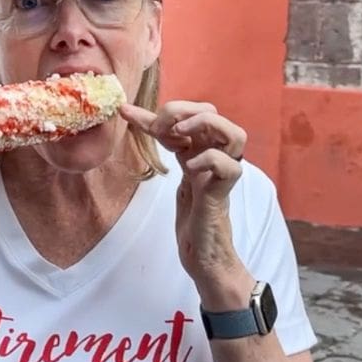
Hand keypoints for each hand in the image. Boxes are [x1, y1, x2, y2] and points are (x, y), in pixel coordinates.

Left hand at [120, 101, 247, 279]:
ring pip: (235, 134)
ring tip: (181, 134)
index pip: (186, 115)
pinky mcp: (222, 193)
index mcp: (201, 149)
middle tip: (159, 128)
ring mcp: (221, 174)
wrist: (201, 251)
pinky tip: (190, 168)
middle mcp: (214, 156)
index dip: (156, 111)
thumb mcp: (171, 172)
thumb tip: (128, 113)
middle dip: (183, 110)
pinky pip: (229, 167)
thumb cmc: (190, 213)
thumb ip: (160, 144)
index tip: (126, 111)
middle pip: (213, 113)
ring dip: (205, 126)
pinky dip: (210, 160)